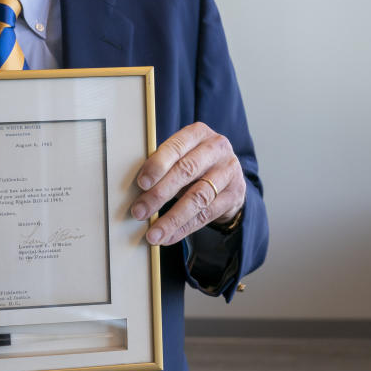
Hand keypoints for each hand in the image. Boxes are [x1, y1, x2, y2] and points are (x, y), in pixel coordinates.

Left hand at [130, 122, 244, 245]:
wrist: (229, 175)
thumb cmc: (195, 162)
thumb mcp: (182, 154)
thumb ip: (164, 163)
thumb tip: (136, 187)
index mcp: (198, 133)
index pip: (176, 147)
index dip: (157, 165)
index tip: (141, 183)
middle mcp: (217, 149)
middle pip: (186, 172)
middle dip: (159, 194)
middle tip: (139, 211)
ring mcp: (229, 171)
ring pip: (198, 197)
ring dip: (172, 218)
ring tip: (153, 233)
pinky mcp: (234, 195)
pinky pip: (207, 215)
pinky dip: (184, 228)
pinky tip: (168, 237)